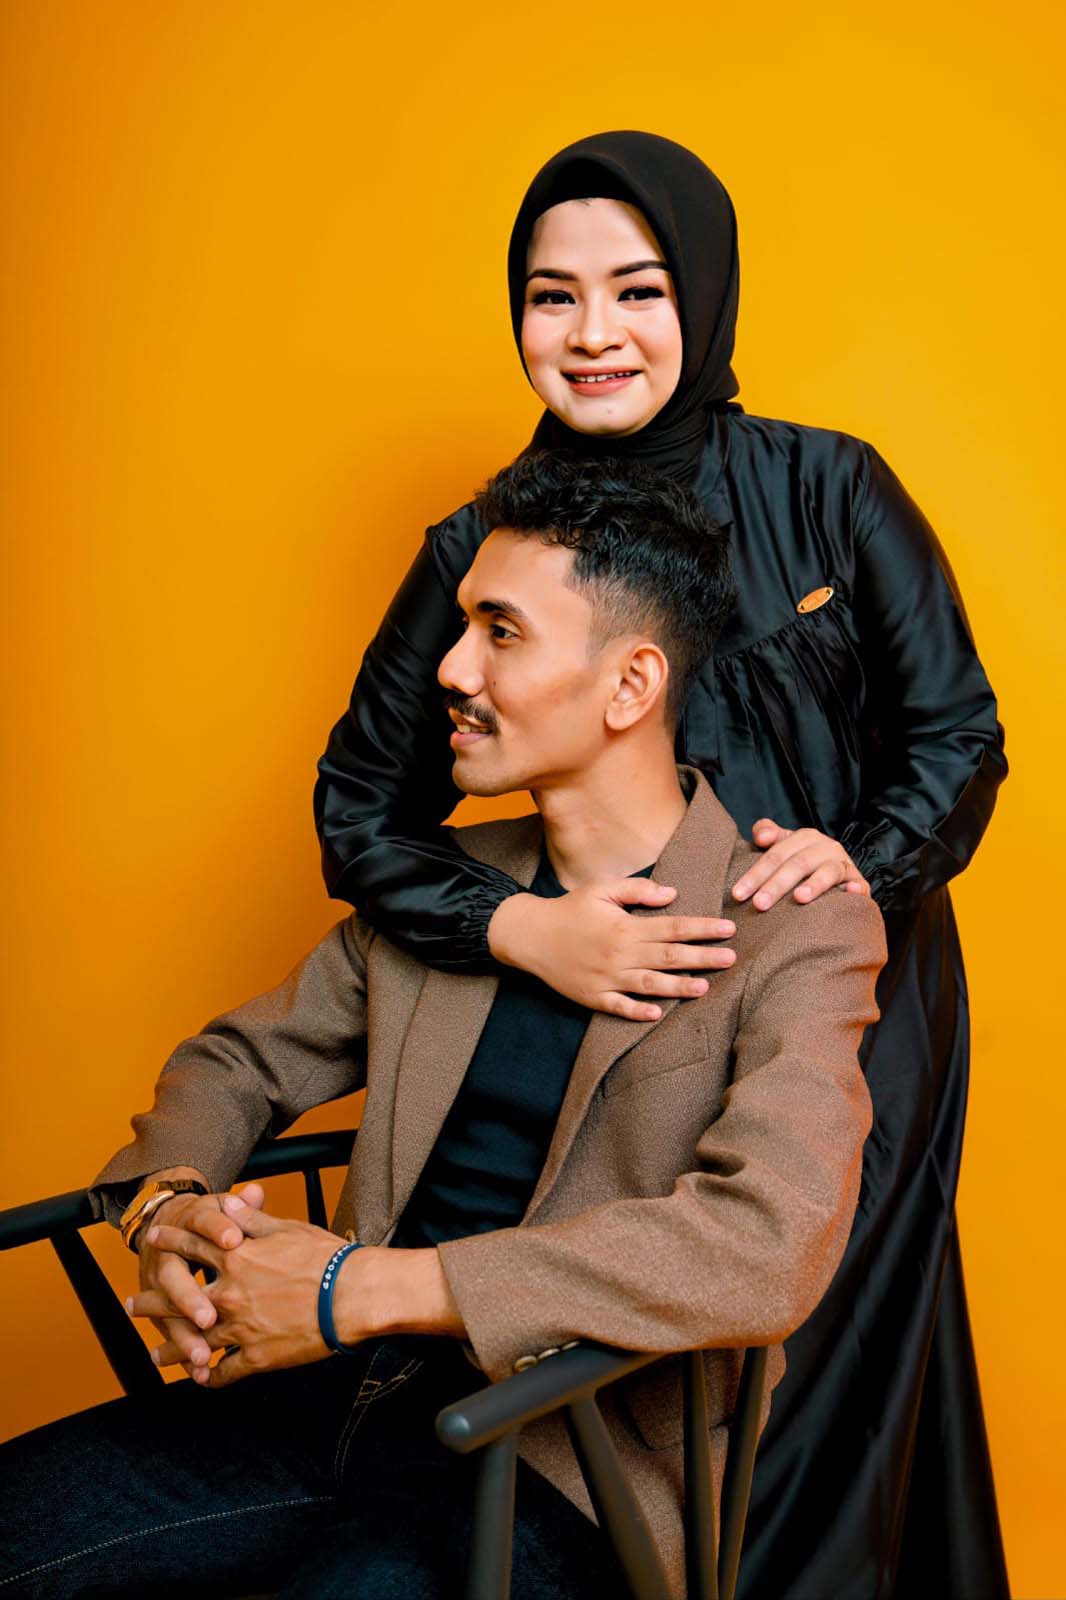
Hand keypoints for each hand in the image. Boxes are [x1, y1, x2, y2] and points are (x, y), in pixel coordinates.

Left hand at [131, 1198, 348, 1387]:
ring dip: (172, 1349)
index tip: (153, 1240)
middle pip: (178, 1299)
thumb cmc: (326, 1258)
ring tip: (156, 1356)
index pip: (192, 1246)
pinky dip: (210, 1377)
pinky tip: (202, 1380)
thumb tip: (228, 1204)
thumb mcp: (287, 1228)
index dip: (170, 1241)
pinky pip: (224, 1372)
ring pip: (194, 1342)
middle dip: (152, 1303)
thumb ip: (251, 1219)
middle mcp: (229, 1293)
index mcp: (237, 1257)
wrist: (351, 1295)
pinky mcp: (256, 1357)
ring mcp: (240, 1328)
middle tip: (132, 1306)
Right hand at [489, 882, 735, 1023]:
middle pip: (668, 956)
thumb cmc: (569, 909)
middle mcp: (619, 953)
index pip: (673, 927)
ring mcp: (606, 978)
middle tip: (732, 959)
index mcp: (625, 926)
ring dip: (678, 987)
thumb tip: (672, 894)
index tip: (728, 930)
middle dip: (702, 958)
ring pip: (649, 985)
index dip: (702, 929)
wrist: (530, 935)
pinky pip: (618, 1007)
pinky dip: (637, 1011)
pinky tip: (657, 1015)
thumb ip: (636, 890)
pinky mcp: (592, 996)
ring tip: (705, 988)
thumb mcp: (600, 889)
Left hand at [732, 820, 869, 910]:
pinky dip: (855, 890)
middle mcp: (826, 847)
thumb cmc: (802, 862)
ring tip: (799, 898)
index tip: (738, 894)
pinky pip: (859, 885)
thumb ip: (768, 833)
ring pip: (828, 872)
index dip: (756, 874)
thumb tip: (761, 837)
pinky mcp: (859, 883)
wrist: (839, 871)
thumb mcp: (784, 845)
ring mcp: (844, 864)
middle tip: (759, 904)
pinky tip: (851, 894)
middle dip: (776, 884)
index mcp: (804, 838)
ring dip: (815, 884)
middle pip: (798, 863)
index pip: (776, 855)